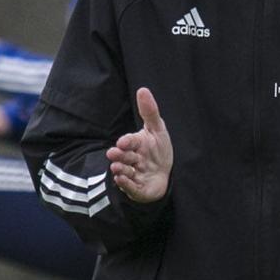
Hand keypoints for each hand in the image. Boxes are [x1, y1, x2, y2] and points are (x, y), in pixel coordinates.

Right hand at [107, 87, 172, 202]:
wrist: (166, 175)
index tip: (123, 142)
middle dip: (119, 155)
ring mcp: (134, 174)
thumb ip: (150, 111)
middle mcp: (132, 159)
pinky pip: (131, 187)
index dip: (127, 142)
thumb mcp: (158, 130)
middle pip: (124, 157)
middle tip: (112, 154)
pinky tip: (121, 180)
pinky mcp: (137, 189)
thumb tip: (142, 89)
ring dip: (120, 169)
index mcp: (136, 144)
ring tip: (117, 168)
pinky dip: (126, 184)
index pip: (130, 142)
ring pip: (125, 172)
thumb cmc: (159, 151)